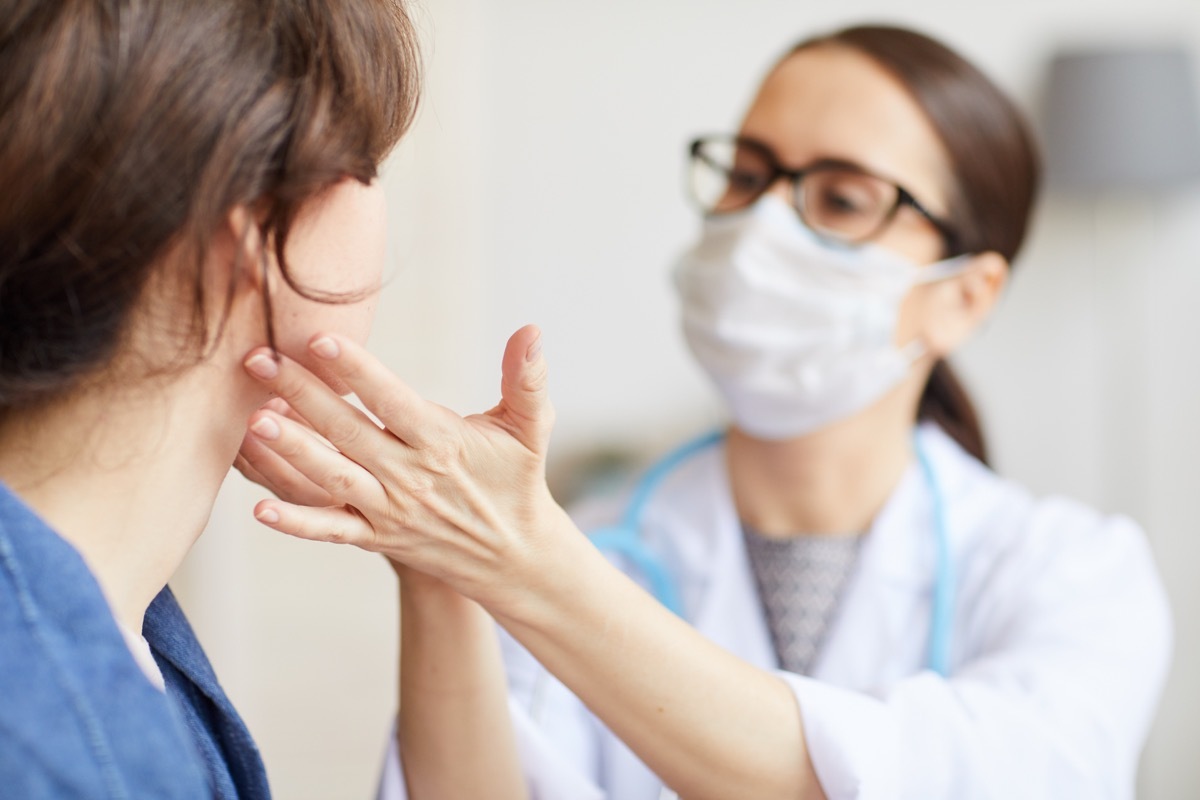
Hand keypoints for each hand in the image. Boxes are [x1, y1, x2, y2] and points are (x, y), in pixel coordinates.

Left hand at [240, 325, 568, 612]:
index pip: (392, 401)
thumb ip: (526, 378)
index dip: (357, 371)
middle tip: (258, 359)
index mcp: (442, 442)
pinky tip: (259, 508)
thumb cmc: (516, 479)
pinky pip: (331, 530)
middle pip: (348, 431)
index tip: (321, 339)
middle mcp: (411, 476)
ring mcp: (390, 510)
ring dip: (292, 450)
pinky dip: (296, 523)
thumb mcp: (530, 427)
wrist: (514, 555)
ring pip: (332, 478)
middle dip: (301, 394)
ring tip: (253, 420)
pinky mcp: (378, 537)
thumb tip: (532, 329)